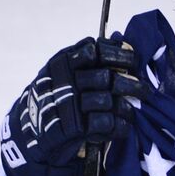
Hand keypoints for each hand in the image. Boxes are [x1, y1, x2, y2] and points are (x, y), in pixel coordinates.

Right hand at [0, 35, 143, 175]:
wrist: (29, 132)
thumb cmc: (56, 98)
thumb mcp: (65, 73)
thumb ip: (90, 60)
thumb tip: (124, 43)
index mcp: (62, 62)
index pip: (95, 50)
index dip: (119, 55)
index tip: (133, 62)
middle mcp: (64, 81)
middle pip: (107, 78)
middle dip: (131, 85)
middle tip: (145, 91)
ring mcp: (67, 105)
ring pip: (109, 102)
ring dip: (126, 108)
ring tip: (130, 111)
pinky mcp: (73, 129)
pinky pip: (107, 124)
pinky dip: (120, 126)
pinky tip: (121, 126)